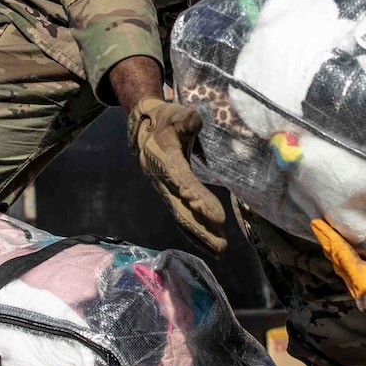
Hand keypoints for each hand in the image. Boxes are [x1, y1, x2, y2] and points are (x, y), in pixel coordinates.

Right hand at [127, 97, 227, 256]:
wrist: (143, 127)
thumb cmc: (165, 119)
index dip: (200, 201)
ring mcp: (165, 190)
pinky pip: (182, 214)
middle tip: (222, 247)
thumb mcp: (175, 113)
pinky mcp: (170, 194)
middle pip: (182, 210)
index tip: (219, 218)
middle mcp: (162, 181)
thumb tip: (194, 123)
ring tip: (220, 252)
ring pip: (182, 216)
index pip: (184, 184)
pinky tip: (208, 244)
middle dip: (201, 230)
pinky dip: (194, 229)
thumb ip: (185, 120)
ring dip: (200, 235)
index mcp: (164, 161)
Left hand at [311, 219, 365, 348]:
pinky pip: (349, 275)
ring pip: (341, 269)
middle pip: (337, 261)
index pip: (341, 254)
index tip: (317, 224)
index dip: (329, 237)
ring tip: (329, 240)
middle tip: (317, 227)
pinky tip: (347, 257)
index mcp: (360, 279)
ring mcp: (359, 294)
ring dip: (334, 253)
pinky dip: (344, 262)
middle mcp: (355, 287)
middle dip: (327, 243)